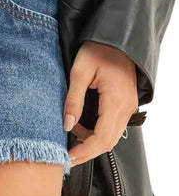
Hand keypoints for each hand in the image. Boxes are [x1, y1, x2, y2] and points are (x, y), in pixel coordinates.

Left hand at [63, 40, 138, 165]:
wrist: (115, 39)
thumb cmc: (96, 50)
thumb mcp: (79, 71)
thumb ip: (73, 99)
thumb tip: (66, 124)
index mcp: (115, 100)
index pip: (102, 137)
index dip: (85, 151)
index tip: (68, 157)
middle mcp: (126, 107)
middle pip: (109, 141)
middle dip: (87, 151)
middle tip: (67, 155)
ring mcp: (128, 106)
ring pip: (112, 135)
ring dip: (92, 141)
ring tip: (71, 135)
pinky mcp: (125, 103)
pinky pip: (114, 125)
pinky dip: (98, 131)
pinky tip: (82, 126)